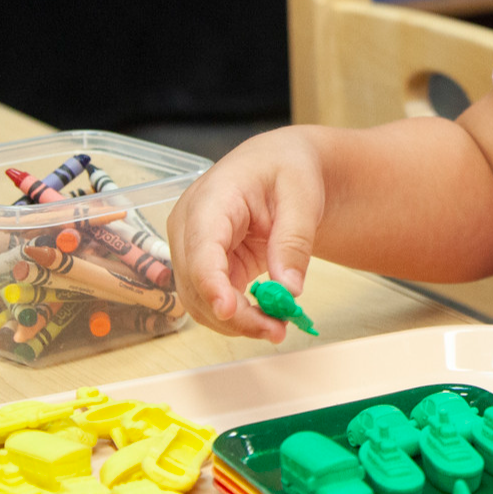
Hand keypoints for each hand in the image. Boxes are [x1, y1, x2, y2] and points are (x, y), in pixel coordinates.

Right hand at [168, 127, 325, 341]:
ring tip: (278, 327)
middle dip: (234, 314)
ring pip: (200, 300)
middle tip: (278, 329)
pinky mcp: (206, 267)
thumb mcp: (302, 196)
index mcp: (211, 198)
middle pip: (197, 282)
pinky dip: (238, 317)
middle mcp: (190, 226)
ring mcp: (193, 249)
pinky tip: (266, 320)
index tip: (228, 310)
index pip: (201, 247)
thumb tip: (288, 289)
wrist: (281, 164)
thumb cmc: (287, 169)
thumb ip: (294, 241)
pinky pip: (212, 301)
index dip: (211, 282)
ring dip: (236, 322)